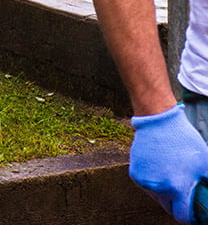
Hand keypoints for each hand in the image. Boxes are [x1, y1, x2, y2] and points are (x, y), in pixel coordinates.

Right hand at [130, 104, 207, 222]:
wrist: (158, 121)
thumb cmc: (183, 140)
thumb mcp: (205, 164)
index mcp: (176, 187)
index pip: (183, 216)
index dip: (192, 218)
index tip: (196, 215)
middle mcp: (157, 188)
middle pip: (169, 208)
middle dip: (178, 205)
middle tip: (186, 195)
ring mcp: (144, 181)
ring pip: (157, 197)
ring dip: (166, 193)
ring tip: (173, 178)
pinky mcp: (135, 173)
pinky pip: (148, 186)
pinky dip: (155, 183)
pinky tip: (162, 170)